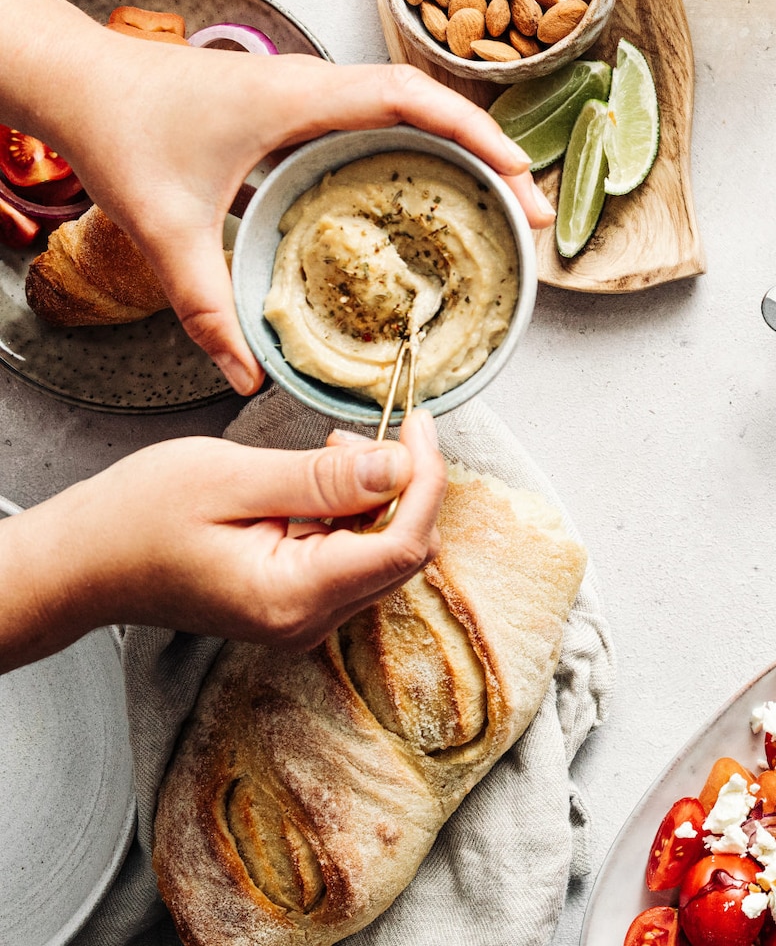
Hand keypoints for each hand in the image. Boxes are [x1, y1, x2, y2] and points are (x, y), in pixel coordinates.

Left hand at [0, 0, 551, 393]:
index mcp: (301, 97)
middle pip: (432, 104)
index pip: (413, 99)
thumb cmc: (117, 132)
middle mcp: (316, 86)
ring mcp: (309, 93)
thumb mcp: (163, 231)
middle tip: (530, 208)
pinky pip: (380, 118)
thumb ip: (205, 307)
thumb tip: (245, 374)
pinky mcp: (296, 106)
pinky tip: (431, 191)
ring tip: (501, 200)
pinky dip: (422, 147)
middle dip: (490, 150)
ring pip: (410, 108)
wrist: (73, 81)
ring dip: (461, 147)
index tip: (518, 177)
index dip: (476, 133)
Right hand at [0, 411, 445, 673]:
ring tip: (326, 452)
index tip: (419, 424)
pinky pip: (353, 558)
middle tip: (355, 434)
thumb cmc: (135, 519)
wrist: (80, 564)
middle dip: (400, 486)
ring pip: (383, 553)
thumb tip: (400, 467)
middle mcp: (308, 621)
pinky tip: (314, 482)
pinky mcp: (296, 604)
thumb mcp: (230, 478)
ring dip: (374, 496)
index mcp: (294, 597)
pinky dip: (349, 513)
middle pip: (404, 551)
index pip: (405, 544)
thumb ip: (322, 478)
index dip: (426, 480)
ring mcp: (304, 618)